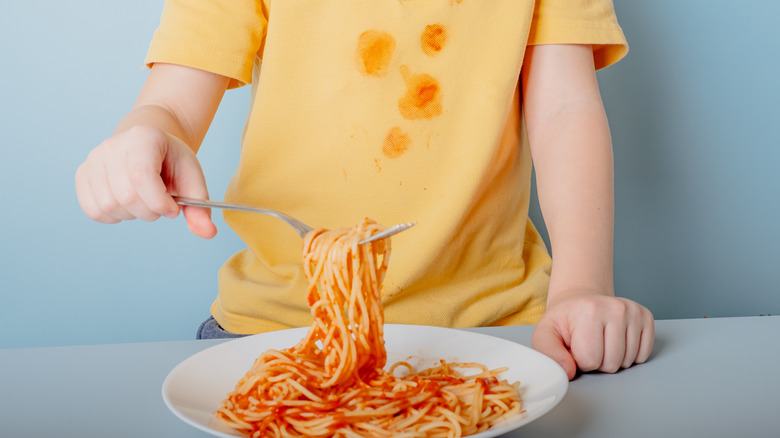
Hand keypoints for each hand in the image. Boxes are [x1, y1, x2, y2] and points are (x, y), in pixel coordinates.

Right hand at [75, 125, 216, 237]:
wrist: (149, 143)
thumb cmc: (171, 161)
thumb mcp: (192, 178)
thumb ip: (200, 207)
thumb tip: (208, 233)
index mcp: (143, 138)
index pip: (142, 177)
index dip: (159, 202)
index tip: (174, 208)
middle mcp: (113, 146)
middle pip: (125, 196)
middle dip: (150, 212)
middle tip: (161, 206)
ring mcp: (94, 160)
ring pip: (108, 206)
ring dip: (133, 215)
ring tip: (144, 202)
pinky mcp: (83, 175)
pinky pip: (94, 210)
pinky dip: (114, 217)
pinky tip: (128, 206)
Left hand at [531, 291, 653, 379]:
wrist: (581, 302)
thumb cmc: (565, 320)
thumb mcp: (546, 334)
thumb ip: (549, 354)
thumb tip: (567, 371)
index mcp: (588, 311)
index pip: (590, 360)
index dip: (580, 360)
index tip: (576, 345)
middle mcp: (615, 308)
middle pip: (611, 364)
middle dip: (598, 361)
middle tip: (589, 344)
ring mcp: (633, 311)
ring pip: (627, 361)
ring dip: (613, 359)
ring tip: (601, 342)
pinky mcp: (645, 316)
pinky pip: (643, 355)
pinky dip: (629, 355)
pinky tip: (616, 341)